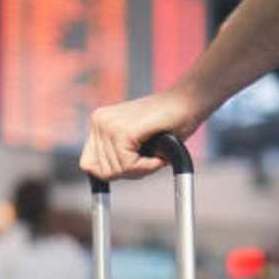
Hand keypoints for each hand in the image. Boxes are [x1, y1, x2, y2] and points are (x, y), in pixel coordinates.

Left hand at [79, 87, 208, 180]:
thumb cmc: (168, 124)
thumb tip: (98, 177)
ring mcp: (109, 124)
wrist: (190, 101)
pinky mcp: (123, 130)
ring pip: (116, 171)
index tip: (133, 163)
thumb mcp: (133, 143)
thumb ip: (114, 157)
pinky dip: (146, 167)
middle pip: (103, 171)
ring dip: (141, 169)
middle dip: (129, 172)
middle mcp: (99, 121)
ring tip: (156, 153)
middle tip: (149, 158)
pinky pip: (128, 166)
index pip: (88, 165)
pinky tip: (158, 156)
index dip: (112, 172)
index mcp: (99, 122)